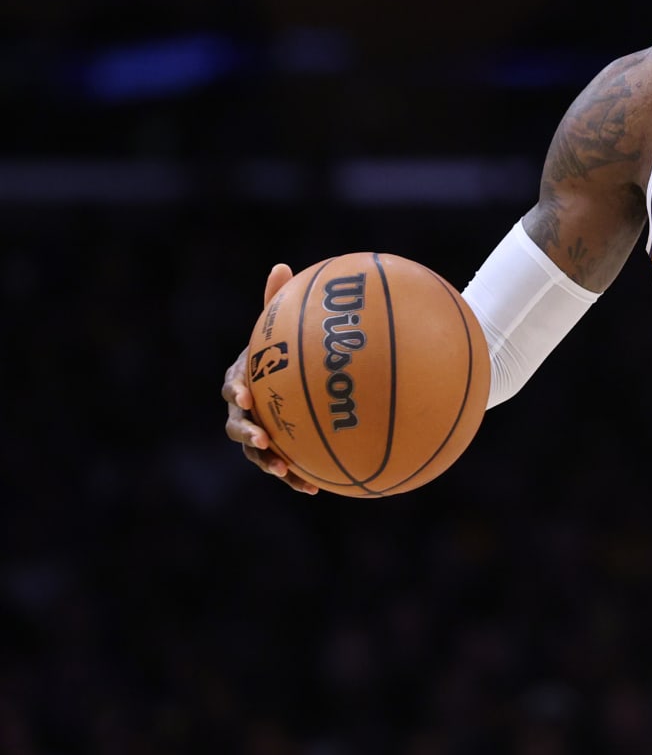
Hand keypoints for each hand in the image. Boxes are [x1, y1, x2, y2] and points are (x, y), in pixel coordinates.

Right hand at [220, 263, 315, 494]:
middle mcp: (244, 410)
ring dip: (267, 462)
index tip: (245, 394)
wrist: (293, 381)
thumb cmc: (284, 351)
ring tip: (283, 471)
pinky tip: (316, 489)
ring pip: (256, 452)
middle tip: (263, 437)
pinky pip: (284, 466)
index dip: (235, 391)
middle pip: (236, 425)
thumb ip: (278, 302)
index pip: (232, 385)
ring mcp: (260, 433)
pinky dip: (295, 478)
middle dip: (247, 433)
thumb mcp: (280, 329)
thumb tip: (281, 265)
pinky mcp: (279, 451)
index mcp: (242, 379)